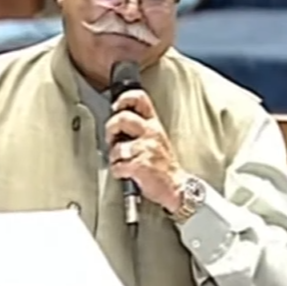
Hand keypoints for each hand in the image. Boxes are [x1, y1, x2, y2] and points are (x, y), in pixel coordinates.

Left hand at [106, 89, 185, 211]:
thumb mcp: (156, 137)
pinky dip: (118, 171)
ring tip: (121, 161)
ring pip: (117, 146)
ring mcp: (146, 149)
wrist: (176, 187)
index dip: (123, 100)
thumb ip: (140, 125)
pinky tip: (125, 172)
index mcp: (153, 124)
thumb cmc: (162, 164)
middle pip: (122, 118)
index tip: (116, 108)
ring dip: (114, 156)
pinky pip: (118, 166)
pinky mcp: (141, 165)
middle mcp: (151, 133)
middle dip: (111, 129)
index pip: (139, 99)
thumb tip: (117, 119)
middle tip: (112, 139)